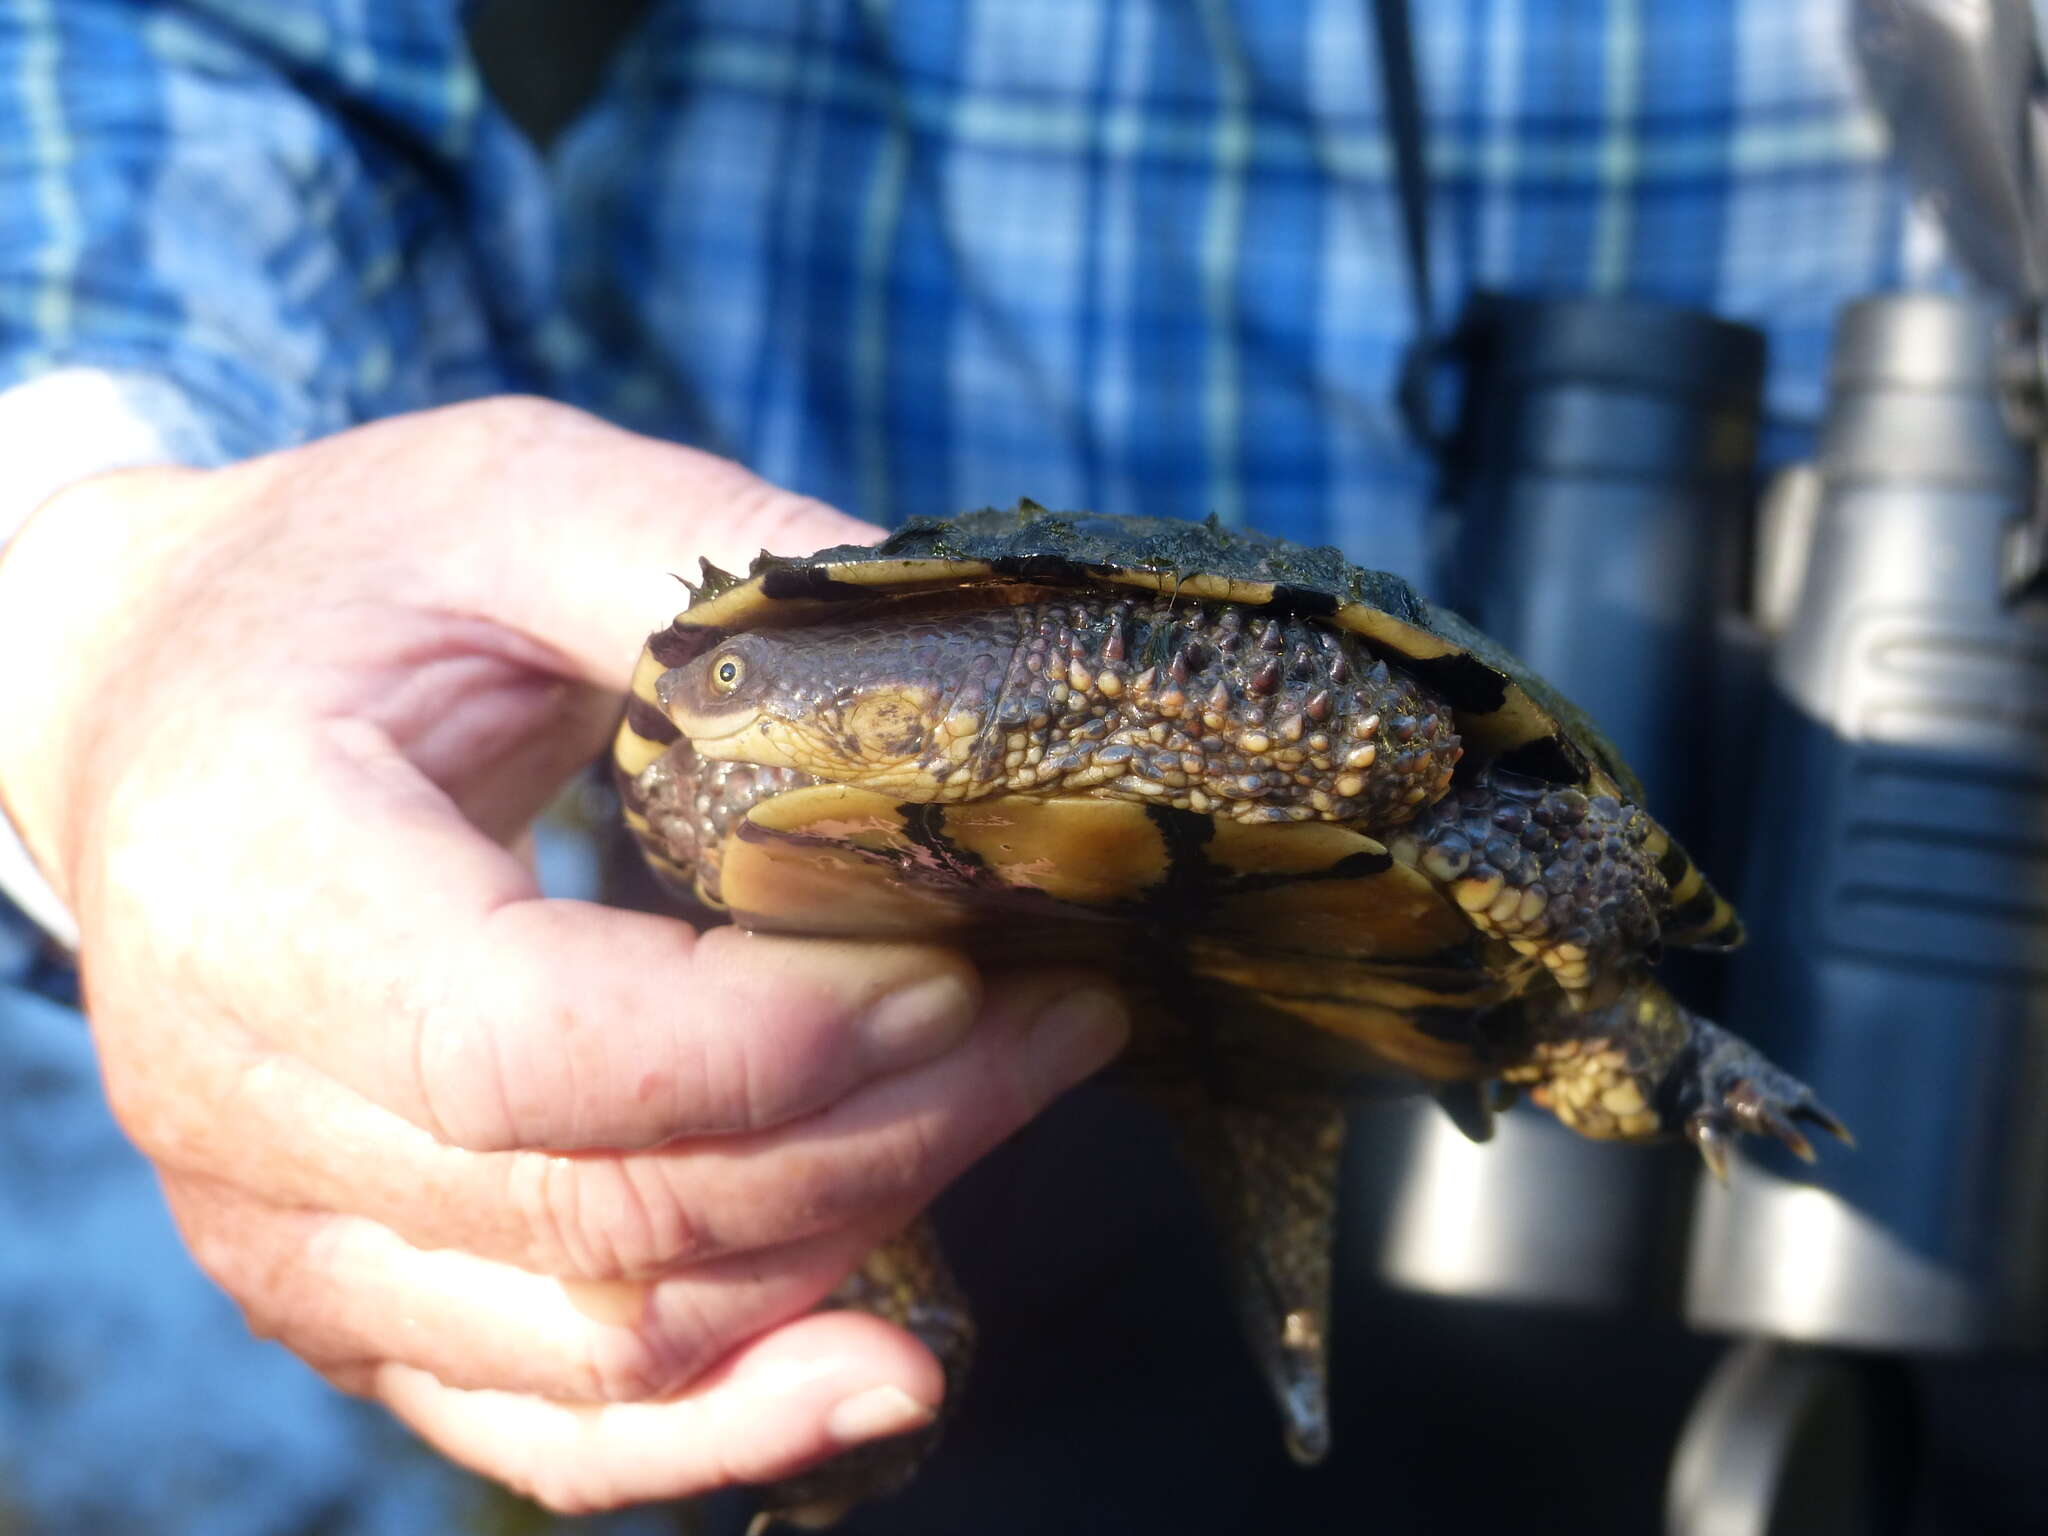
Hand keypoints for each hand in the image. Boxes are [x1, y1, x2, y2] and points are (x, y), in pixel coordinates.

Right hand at [0, 397, 1126, 1512]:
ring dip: (851, 1239)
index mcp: (249, 888)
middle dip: (881, 1129)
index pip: (522, 1050)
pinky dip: (732, 1418)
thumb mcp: (507, 497)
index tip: (959, 969)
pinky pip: (550, 1427)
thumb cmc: (334, 586)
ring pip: (611, 1341)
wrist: (157, 702)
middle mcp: (234, 1105)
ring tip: (1007, 1097)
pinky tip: (889, 1368)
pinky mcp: (354, 1294)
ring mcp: (285, 1232)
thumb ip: (705, 568)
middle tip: (1053, 1016)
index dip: (773, 1043)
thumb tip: (965, 672)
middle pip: (604, 1211)